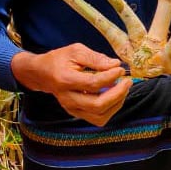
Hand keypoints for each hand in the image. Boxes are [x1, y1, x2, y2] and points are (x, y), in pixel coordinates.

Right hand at [12, 44, 132, 126]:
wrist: (42, 74)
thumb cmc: (60, 60)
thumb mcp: (76, 51)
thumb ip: (96, 58)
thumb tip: (115, 65)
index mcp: (65, 80)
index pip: (92, 84)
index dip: (110, 77)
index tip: (120, 69)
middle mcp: (67, 99)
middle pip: (97, 105)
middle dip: (117, 94)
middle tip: (127, 81)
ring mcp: (72, 109)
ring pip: (99, 116)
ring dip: (116, 103)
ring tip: (122, 88)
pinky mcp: (77, 114)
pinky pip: (98, 118)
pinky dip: (111, 109)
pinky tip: (114, 96)